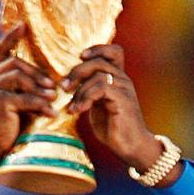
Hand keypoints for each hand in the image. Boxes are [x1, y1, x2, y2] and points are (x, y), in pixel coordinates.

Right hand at [0, 24, 57, 194]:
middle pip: (14, 62)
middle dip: (36, 72)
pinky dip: (40, 104)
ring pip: (19, 76)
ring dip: (39, 85)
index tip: (23, 25)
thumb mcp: (15, 104)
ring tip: (53, 96)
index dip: (9, 37)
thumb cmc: (5, 130)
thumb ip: (24, 89)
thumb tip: (49, 81)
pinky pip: (25, 97)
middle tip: (53, 84)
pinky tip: (50, 113)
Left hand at [62, 44, 161, 173]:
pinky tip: (78, 110)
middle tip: (64, 87)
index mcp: (117, 78)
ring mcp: (125, 89)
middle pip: (99, 61)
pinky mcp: (123, 100)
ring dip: (79, 91)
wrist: (129, 145)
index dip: (97, 49)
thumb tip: (67, 84)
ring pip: (98, 76)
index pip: (114, 51)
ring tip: (71, 108)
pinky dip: (85, 98)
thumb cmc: (111, 126)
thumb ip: (87, 92)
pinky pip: (101, 89)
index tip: (80, 57)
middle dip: (77, 72)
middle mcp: (123, 80)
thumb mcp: (96, 105)